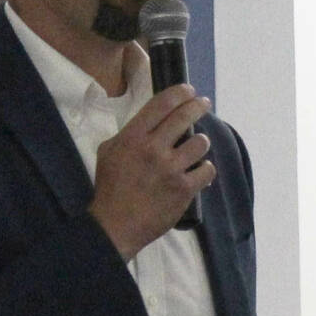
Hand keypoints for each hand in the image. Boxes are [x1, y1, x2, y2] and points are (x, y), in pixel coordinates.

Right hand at [88, 84, 216, 257]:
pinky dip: (206, 169)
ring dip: (200, 142)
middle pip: (185, 116)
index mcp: (133, 137)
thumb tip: (149, 122)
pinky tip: (201, 170)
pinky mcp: (184, 189)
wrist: (115, 225)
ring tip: (196, 146)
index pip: (162, 104)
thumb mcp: (108, 152)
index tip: (189, 90)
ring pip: (200, 143)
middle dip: (198, 105)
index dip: (179, 92)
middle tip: (204, 103)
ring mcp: (171, 169)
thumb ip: (129, 134)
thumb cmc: (110, 188)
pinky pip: (207, 170)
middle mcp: (154, 149)